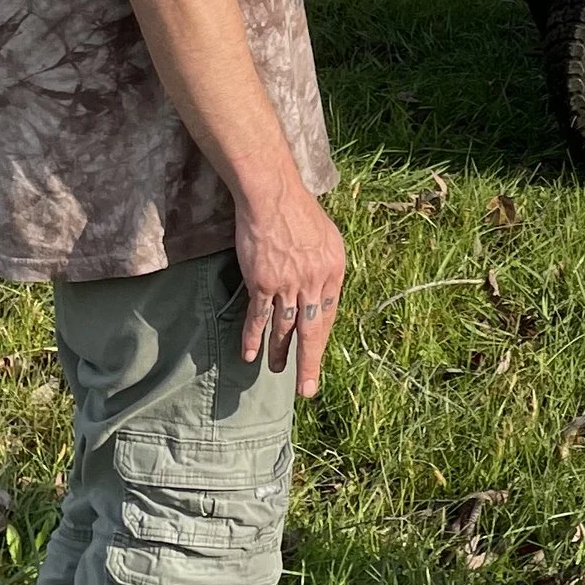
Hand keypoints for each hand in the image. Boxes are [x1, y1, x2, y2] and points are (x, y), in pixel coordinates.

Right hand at [234, 180, 346, 397]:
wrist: (272, 195)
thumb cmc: (299, 211)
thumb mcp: (327, 238)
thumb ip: (326, 266)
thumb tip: (324, 289)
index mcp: (334, 271)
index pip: (330, 314)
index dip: (322, 337)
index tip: (316, 355)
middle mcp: (315, 282)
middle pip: (312, 332)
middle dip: (309, 363)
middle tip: (307, 390)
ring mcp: (288, 284)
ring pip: (285, 328)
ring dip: (281, 353)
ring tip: (279, 372)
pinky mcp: (262, 282)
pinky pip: (258, 317)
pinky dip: (253, 337)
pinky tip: (250, 355)